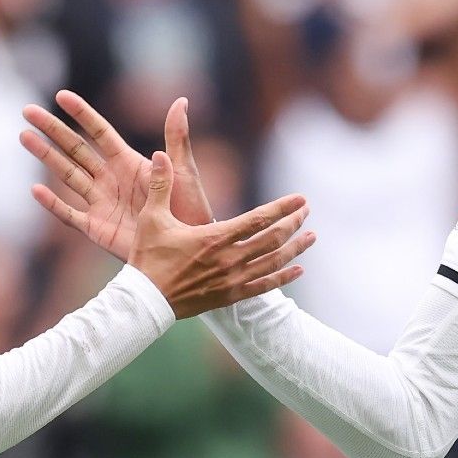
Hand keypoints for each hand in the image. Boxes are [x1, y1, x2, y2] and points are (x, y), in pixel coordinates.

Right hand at [22, 92, 214, 261]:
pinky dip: (53, 204)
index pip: (99, 132)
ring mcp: (101, 203)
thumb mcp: (183, 170)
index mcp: (128, 162)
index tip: (61, 95)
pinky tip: (35, 189)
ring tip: (24, 136)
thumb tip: (181, 100)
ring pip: (67, 175)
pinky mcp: (97, 228)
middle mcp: (110, 179)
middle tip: (28, 111)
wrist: (189, 248)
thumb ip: (176, 137)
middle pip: (75, 149)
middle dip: (52, 130)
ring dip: (45, 156)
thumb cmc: (190, 208)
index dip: (81, 114)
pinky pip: (70, 214)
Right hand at [56, 140, 310, 318]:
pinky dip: (283, 277)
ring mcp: (232, 280)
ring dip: (295, 248)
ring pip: (273, 262)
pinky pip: (264, 287)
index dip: (282, 208)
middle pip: (272, 239)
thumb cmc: (148, 258)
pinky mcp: (229, 296)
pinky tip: (298, 270)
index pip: (258, 219)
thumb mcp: (151, 218)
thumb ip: (160, 185)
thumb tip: (159, 154)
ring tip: (311, 237)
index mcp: (215, 237)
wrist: (145, 302)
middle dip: (293, 223)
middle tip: (307, 212)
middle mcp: (229, 259)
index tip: (300, 199)